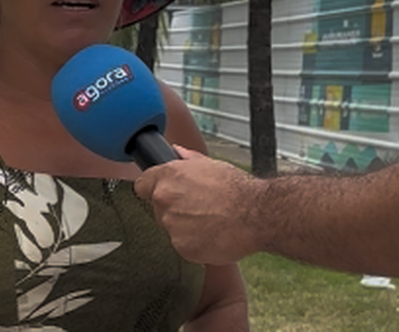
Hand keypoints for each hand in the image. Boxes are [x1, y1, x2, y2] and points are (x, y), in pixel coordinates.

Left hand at [134, 146, 265, 264]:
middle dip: (173, 209)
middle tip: (198, 208)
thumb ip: (187, 159)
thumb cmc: (237, 189)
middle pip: (158, 208)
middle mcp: (164, 200)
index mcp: (168, 177)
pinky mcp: (182, 247)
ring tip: (209, 222)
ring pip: (170, 228)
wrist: (256, 215)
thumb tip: (176, 151)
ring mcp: (171, 225)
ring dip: (184, 227)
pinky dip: (194, 243)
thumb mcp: (211, 165)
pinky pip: (183, 245)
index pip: (141, 185)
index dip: (152, 189)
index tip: (163, 193)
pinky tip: (211, 235)